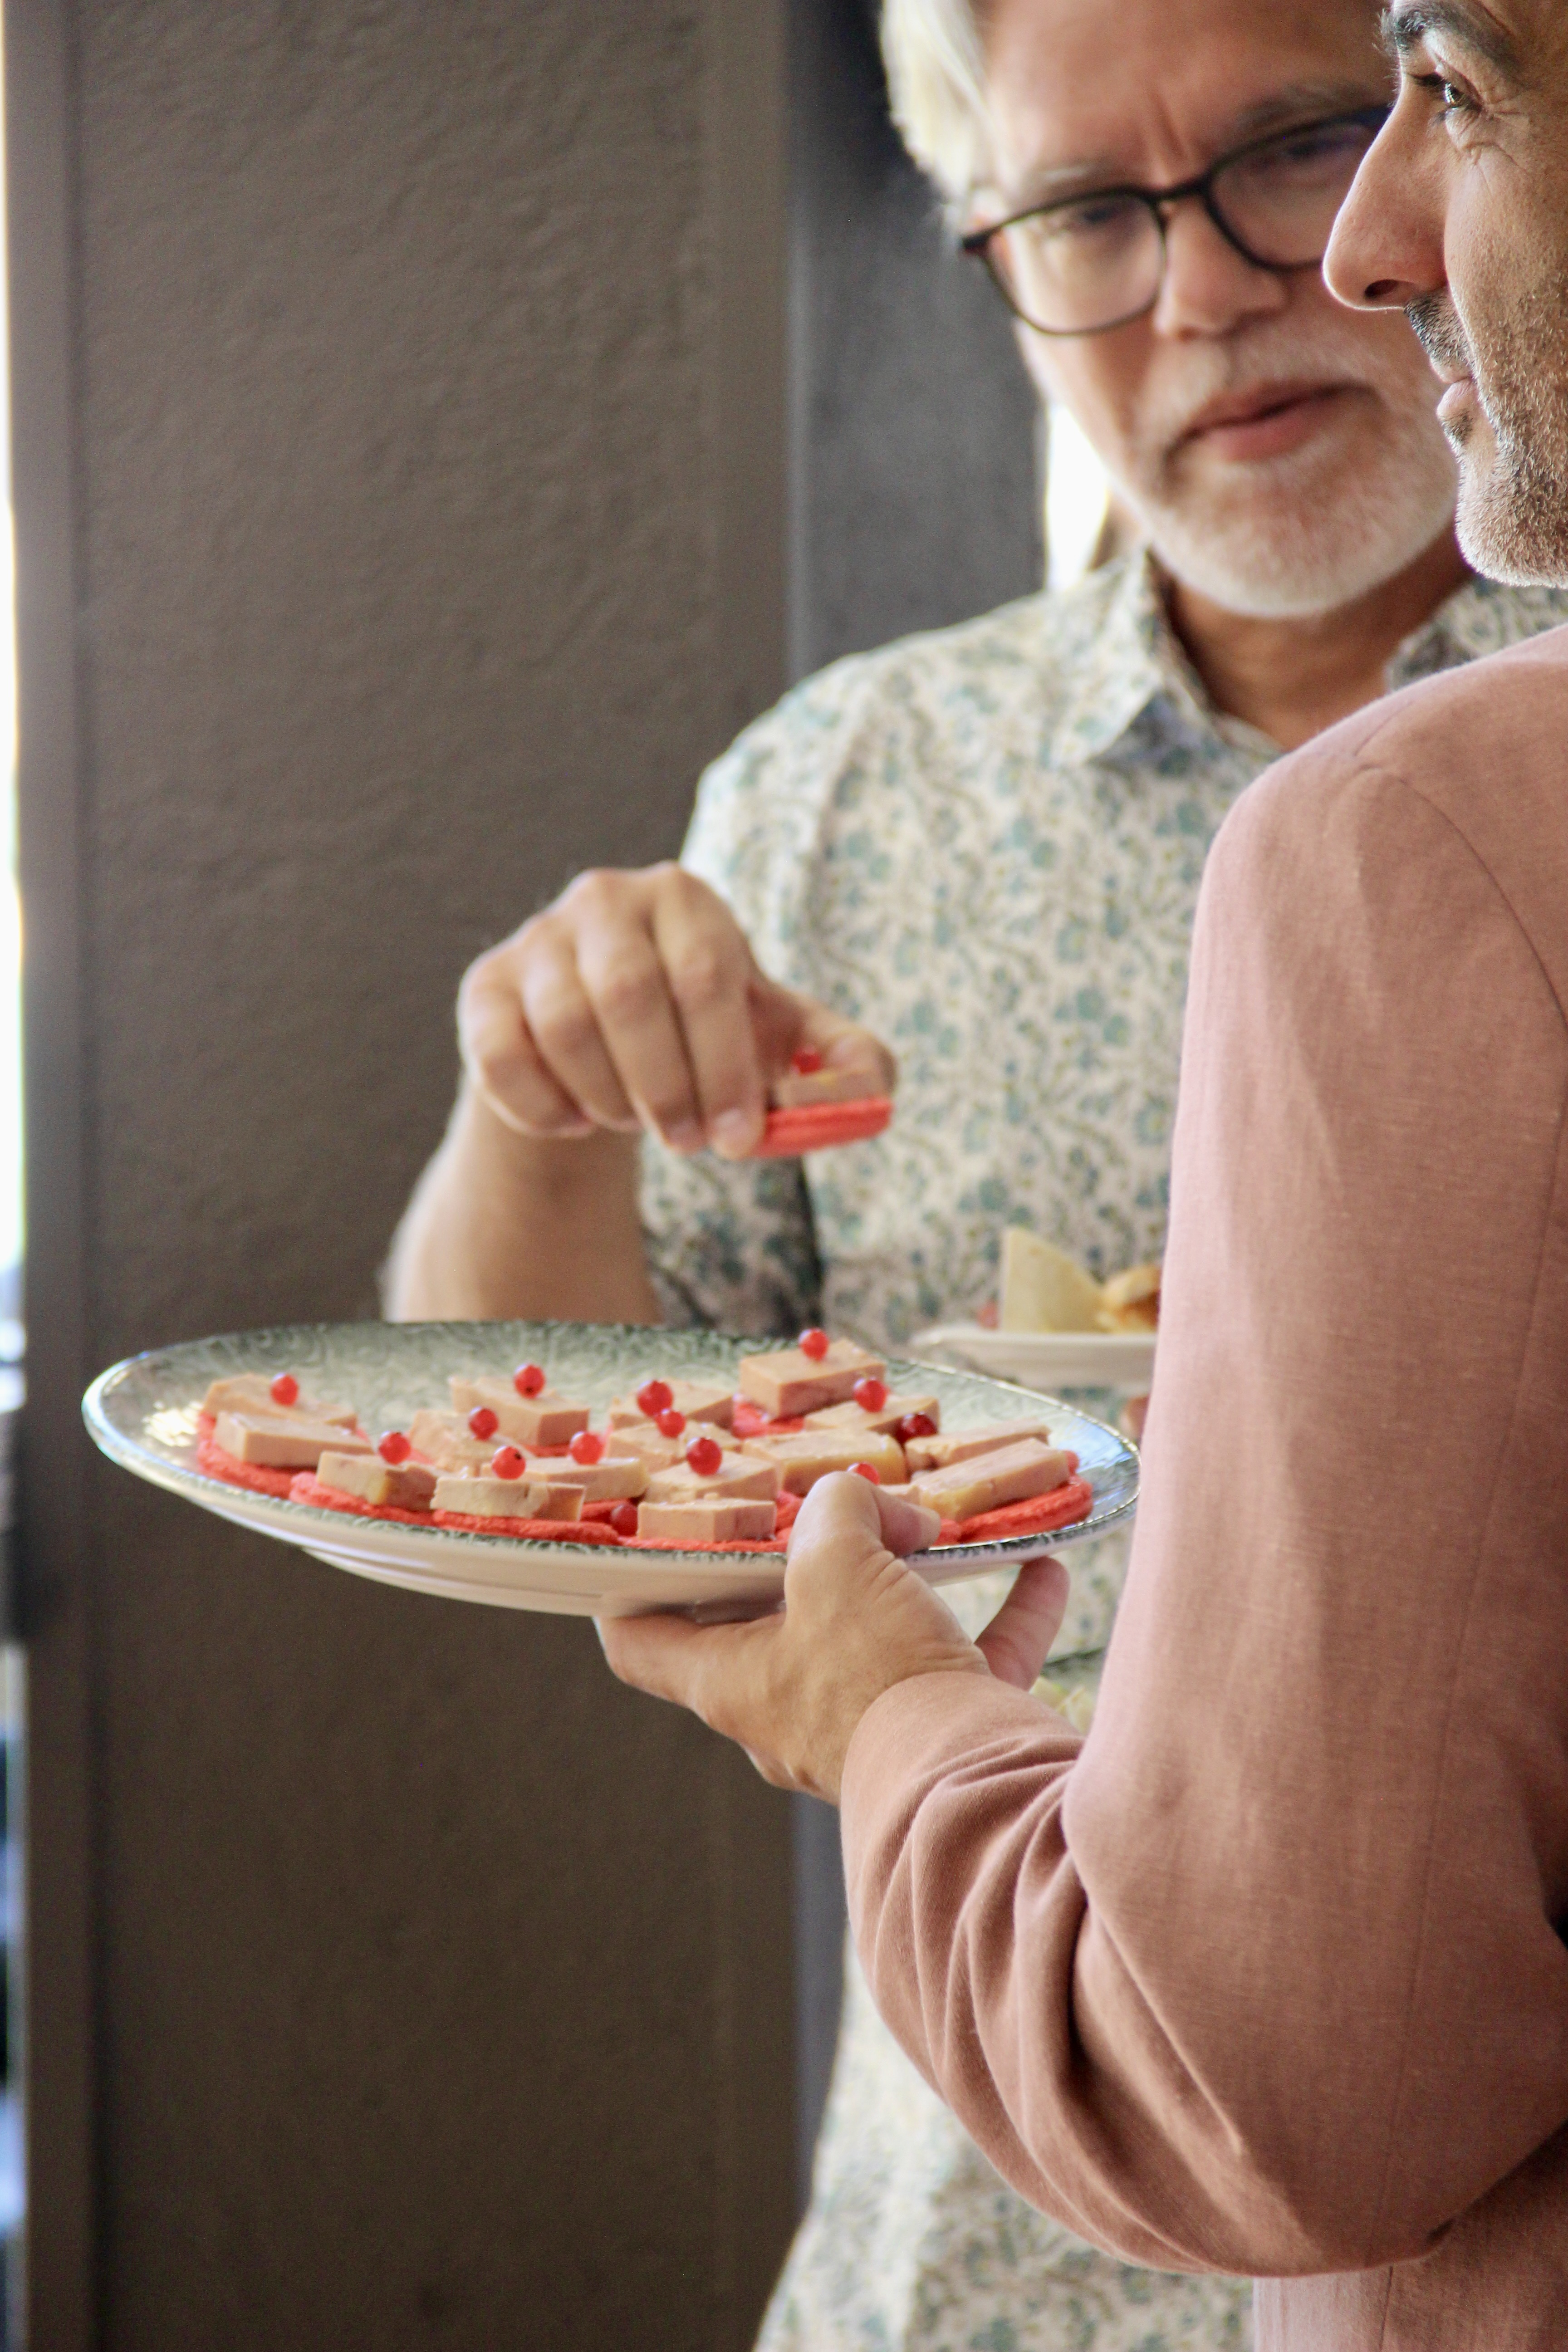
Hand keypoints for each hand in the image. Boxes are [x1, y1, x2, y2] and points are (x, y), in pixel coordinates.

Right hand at [459, 863, 895, 1159]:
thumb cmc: (712, 1038)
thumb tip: (871, 1098)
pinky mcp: (485, 988)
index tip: (739, 1138)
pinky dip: (546, 1109)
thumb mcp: (787, 1044)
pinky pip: (501, 1057)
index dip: (724, 1067)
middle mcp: (604, 900)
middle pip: (629, 996)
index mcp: (686, 898)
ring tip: (637, 1121)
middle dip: (666, 1088)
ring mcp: (536, 940)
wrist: (612, 1044)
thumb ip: (848, 1066)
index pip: (704, 977)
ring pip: (563, 1028)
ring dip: (610, 1099)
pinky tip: (579, 1119)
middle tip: (689, 1140)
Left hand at [599, 1474, 1070, 1802]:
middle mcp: (789, 1712)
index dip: (626, 1590)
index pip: (641, 1641)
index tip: (641, 1539)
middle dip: (808, 1561)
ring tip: (937, 1525)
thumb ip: (834, 1510)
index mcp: (731, 1681)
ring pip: (879, 1638)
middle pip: (773, 1625)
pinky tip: (1042, 1567)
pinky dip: (1003, 1613)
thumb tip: (858, 1504)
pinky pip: (970, 1661)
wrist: (975, 1792)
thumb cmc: (874, 1680)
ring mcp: (868, 1729)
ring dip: (909, 1580)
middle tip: (832, 1504)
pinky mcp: (945, 1738)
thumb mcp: (835, 1564)